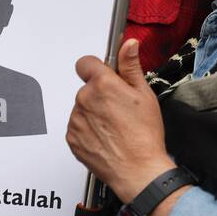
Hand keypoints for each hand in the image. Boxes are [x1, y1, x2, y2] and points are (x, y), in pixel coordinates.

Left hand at [66, 40, 172, 202]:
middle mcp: (84, 99)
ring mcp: (76, 120)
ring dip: (93, 113)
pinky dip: (88, 131)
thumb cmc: (144, 135)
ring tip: (114, 127)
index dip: (96, 69)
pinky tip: (105, 138)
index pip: (85, 63)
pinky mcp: (72, 138)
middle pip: (86, 88)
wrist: (138, 171)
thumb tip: (128, 44)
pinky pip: (77, 127)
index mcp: (102, 84)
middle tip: (119, 110)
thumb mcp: (144, 95)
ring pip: (82, 108)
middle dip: (99, 94)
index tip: (106, 77)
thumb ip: (131, 66)